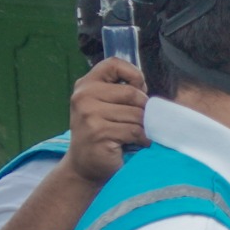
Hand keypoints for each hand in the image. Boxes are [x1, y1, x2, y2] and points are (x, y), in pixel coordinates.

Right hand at [65, 58, 147, 184]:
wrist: (85, 166)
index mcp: (86, 85)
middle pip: (132, 93)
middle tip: (138, 121)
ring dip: (143, 127)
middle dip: (143, 109)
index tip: (139, 90)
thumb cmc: (103, 133)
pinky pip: (134, 131)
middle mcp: (83, 96)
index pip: (113, 63)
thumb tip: (146, 89)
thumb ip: (121, 92)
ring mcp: (89, 115)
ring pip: (136, 114)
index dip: (133, 75)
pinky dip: (142, 139)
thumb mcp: (106, 106)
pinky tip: (136, 143)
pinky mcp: (98, 132)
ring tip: (135, 135)